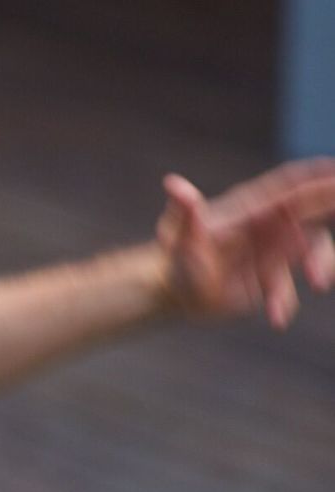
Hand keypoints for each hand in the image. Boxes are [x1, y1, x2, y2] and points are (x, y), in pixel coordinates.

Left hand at [156, 159, 334, 328]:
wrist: (175, 291)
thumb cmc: (178, 254)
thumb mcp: (179, 235)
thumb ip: (184, 212)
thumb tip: (173, 184)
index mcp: (252, 207)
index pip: (290, 184)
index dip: (316, 174)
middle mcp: (271, 226)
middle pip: (313, 210)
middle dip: (333, 204)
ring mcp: (276, 253)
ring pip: (314, 251)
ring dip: (321, 263)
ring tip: (317, 282)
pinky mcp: (272, 280)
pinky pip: (289, 289)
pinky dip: (286, 302)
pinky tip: (277, 318)